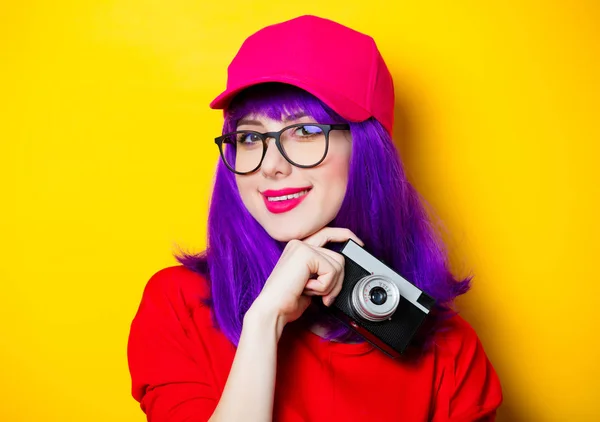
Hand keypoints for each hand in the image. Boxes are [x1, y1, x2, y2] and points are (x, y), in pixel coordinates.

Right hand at [248, 228, 363, 335]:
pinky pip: (331, 271)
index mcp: (299, 248)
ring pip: (338, 264)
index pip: (327, 234)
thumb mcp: (310, 283)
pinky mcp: (305, 254)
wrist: (273, 310)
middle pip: (338, 257)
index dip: (344, 235)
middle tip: (325, 297)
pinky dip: (324, 286)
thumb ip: (322, 273)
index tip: (358, 243)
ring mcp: (302, 247)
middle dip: (337, 281)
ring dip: (329, 286)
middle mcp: (299, 244)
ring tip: (310, 291)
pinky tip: (307, 289)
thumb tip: (341, 274)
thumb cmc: (287, 301)